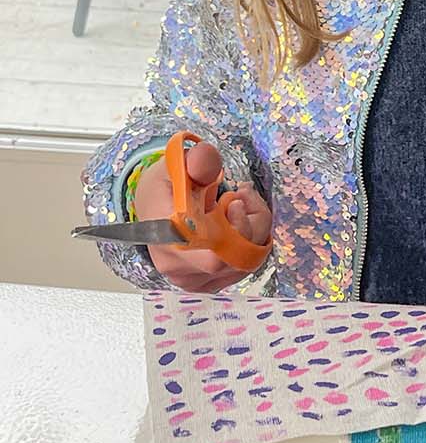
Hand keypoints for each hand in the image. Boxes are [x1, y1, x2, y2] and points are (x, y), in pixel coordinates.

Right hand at [133, 140, 272, 292]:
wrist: (154, 211)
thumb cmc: (165, 189)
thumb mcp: (177, 164)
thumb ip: (197, 161)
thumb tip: (208, 159)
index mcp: (166, 237)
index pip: (212, 254)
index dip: (236, 231)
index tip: (237, 201)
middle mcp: (177, 266)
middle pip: (237, 256)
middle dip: (252, 221)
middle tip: (242, 194)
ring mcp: (194, 280)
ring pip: (246, 260)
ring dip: (254, 228)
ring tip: (238, 202)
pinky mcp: (208, 283)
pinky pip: (245, 265)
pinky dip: (250, 240)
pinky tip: (237, 221)